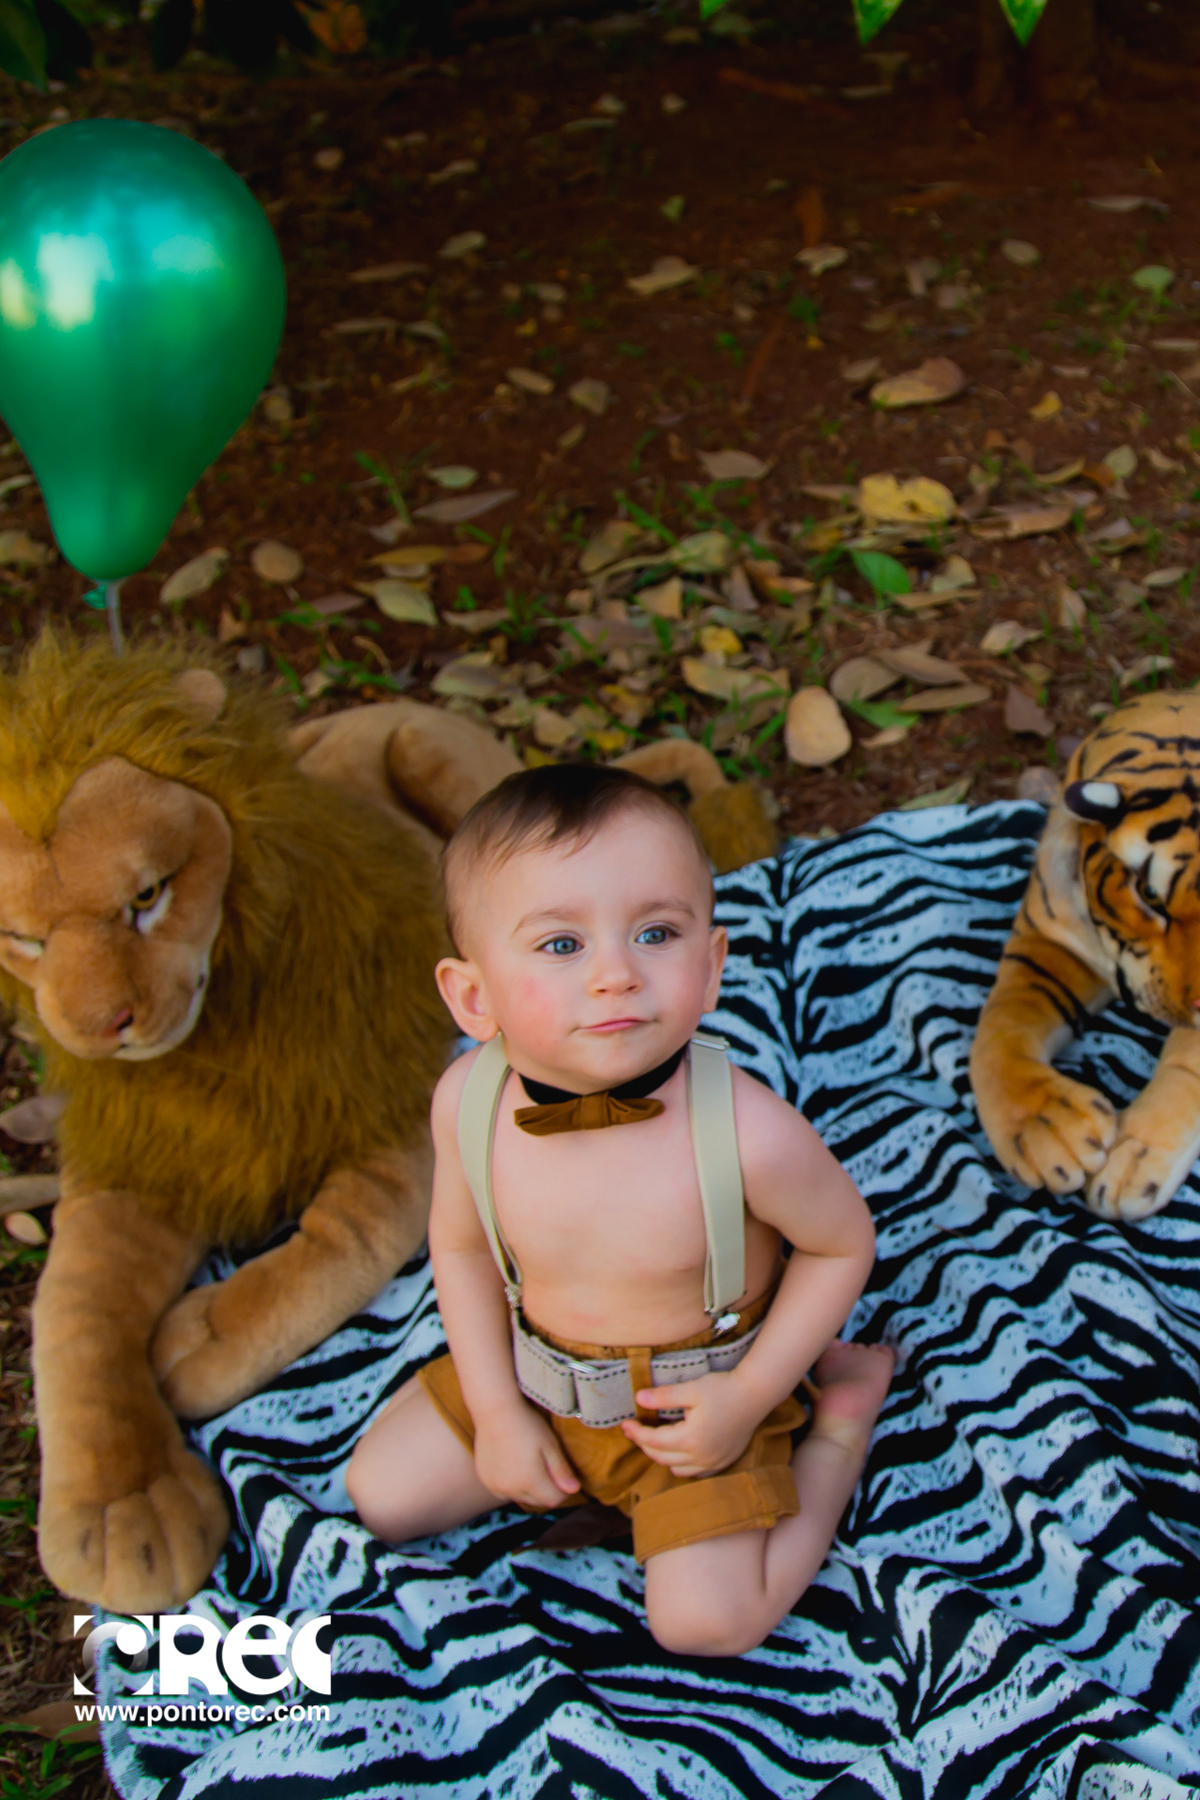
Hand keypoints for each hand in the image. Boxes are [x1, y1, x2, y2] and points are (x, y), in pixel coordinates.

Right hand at [474, 1401, 581, 1509]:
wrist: (495, 1411)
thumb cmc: (527, 1425)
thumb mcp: (550, 1445)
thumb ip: (561, 1471)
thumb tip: (575, 1490)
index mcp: (530, 1482)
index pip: (554, 1500)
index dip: (563, 1491)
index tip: (564, 1476)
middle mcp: (511, 1489)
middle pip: (537, 1501)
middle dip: (546, 1490)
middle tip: (547, 1467)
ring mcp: (495, 1486)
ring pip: (520, 1497)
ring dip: (528, 1489)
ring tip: (529, 1465)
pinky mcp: (485, 1480)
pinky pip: (504, 1491)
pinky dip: (511, 1485)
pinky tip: (512, 1466)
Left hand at [621, 1371, 755, 1478]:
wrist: (755, 1395)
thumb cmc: (723, 1389)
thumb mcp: (691, 1389)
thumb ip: (663, 1396)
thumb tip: (638, 1399)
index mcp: (689, 1439)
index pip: (653, 1441)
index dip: (636, 1433)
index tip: (624, 1424)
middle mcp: (700, 1457)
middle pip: (661, 1458)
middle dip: (644, 1444)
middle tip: (634, 1430)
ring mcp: (713, 1463)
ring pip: (677, 1470)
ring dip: (662, 1457)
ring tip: (655, 1440)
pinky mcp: (723, 1462)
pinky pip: (695, 1473)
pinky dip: (682, 1465)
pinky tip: (679, 1451)